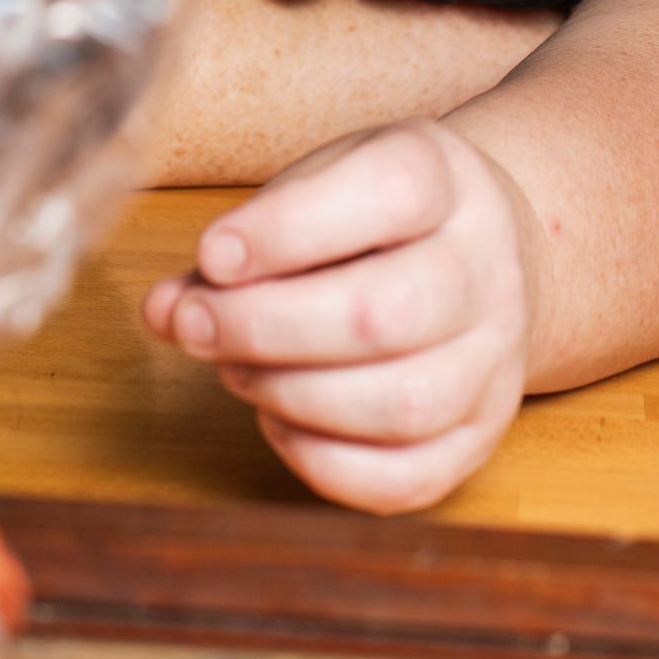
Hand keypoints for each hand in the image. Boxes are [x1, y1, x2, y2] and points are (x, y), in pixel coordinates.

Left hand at [141, 118, 549, 513]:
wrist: (485, 253)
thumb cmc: (374, 219)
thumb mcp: (315, 187)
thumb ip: (241, 242)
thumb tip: (163, 309)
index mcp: (445, 180)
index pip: (388, 193)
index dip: (287, 229)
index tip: (212, 253)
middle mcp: (486, 268)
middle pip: (386, 313)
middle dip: (266, 328)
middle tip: (195, 325)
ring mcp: (495, 360)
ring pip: (403, 403)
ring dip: (291, 395)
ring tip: (235, 369)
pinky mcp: (482, 436)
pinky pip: (408, 478)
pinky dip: (324, 461)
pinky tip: (279, 419)